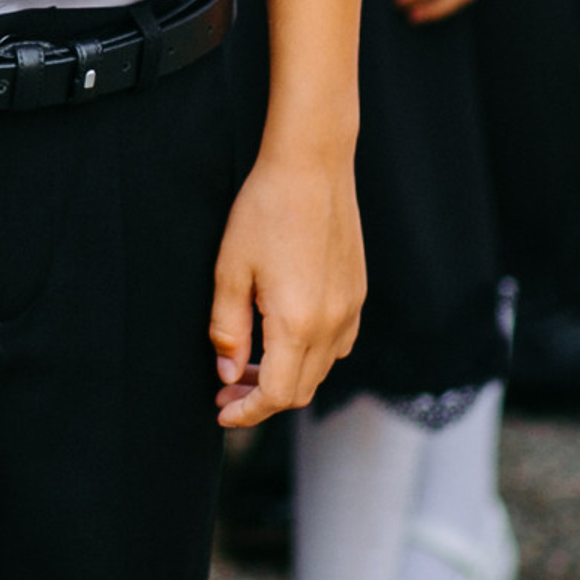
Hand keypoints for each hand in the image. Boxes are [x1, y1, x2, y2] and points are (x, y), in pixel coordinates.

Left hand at [210, 146, 363, 427]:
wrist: (312, 167)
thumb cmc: (264, 211)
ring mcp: (350, 311)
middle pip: (299, 390)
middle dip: (261, 399)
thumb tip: (228, 371)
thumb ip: (228, 327)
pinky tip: (282, 337)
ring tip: (248, 365)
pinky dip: (309, 356)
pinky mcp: (358, 294)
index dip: (247, 411)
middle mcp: (332, 326)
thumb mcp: (230, 268)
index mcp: (298, 325)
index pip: (276, 395)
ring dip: (285, 378)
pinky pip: (337, 344)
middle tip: (226, 389)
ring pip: (320, 370)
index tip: (222, 413)